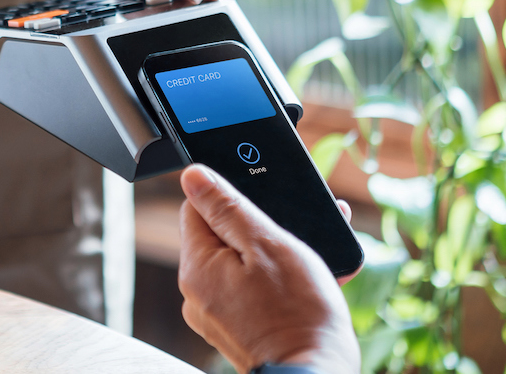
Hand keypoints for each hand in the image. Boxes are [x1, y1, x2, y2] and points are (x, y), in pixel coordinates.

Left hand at [177, 164, 359, 373]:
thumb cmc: (299, 313)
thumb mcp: (267, 245)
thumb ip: (227, 207)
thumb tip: (192, 175)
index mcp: (196, 267)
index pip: (197, 207)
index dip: (232, 197)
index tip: (265, 203)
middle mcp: (197, 293)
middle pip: (221, 236)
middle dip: (260, 227)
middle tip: (299, 231)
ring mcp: (216, 315)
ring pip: (241, 264)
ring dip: (274, 253)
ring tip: (313, 257)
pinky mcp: (237, 330)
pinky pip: (250, 291)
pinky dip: (275, 282)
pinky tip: (306, 280)